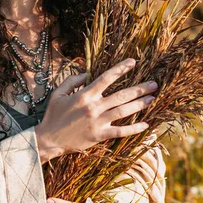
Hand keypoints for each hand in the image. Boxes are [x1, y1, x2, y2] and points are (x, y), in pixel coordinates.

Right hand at [34, 58, 157, 163]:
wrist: (48, 139)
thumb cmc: (53, 115)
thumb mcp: (58, 94)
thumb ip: (72, 81)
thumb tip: (86, 73)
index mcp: (84, 95)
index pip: (106, 78)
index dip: (121, 69)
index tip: (133, 62)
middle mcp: (94, 107)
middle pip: (121, 95)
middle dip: (139, 89)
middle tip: (154, 84)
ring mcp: (98, 122)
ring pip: (124, 111)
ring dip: (140, 104)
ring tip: (152, 99)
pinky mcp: (99, 135)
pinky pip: (120, 131)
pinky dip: (134, 128)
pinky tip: (145, 124)